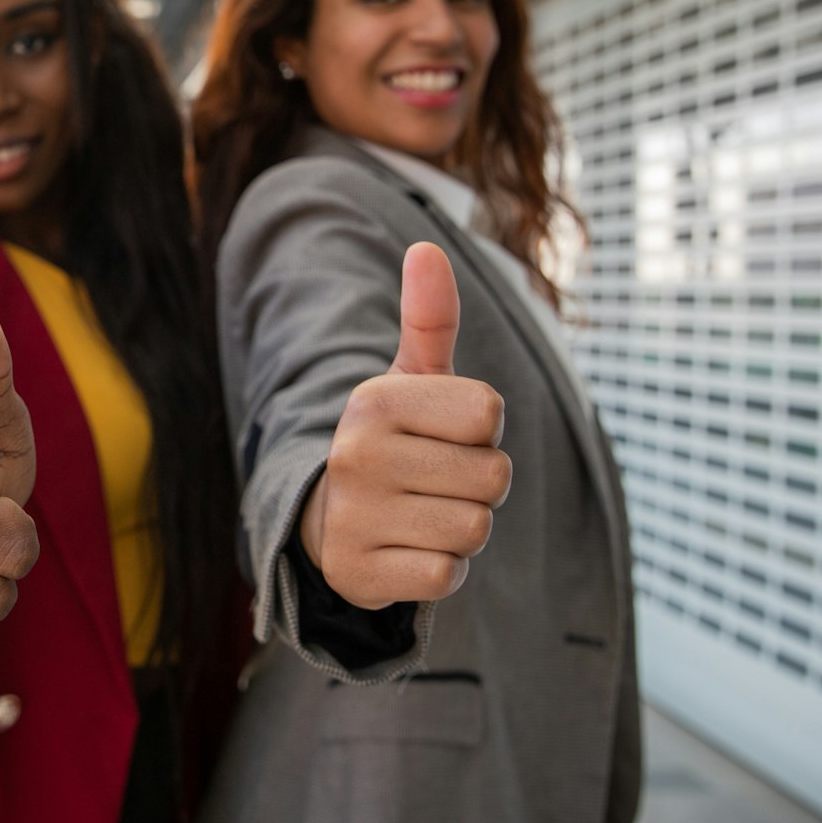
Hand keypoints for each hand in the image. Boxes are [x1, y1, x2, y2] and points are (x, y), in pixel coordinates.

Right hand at [299, 242, 511, 608]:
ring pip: (475, 529)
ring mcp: (353, 516)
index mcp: (374, 400)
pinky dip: (440, 570)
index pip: (490, 414)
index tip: (443, 437)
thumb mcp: (410, 382)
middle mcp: (356, 454)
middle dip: (478, 487)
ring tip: (422, 517)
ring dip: (462, 530)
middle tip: (433, 484)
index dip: (482, 432)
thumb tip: (426, 247)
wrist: (328, 525)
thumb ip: (429, 319)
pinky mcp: (357, 573)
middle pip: (493, 477)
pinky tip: (407, 552)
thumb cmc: (393, 446)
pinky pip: (446, 575)